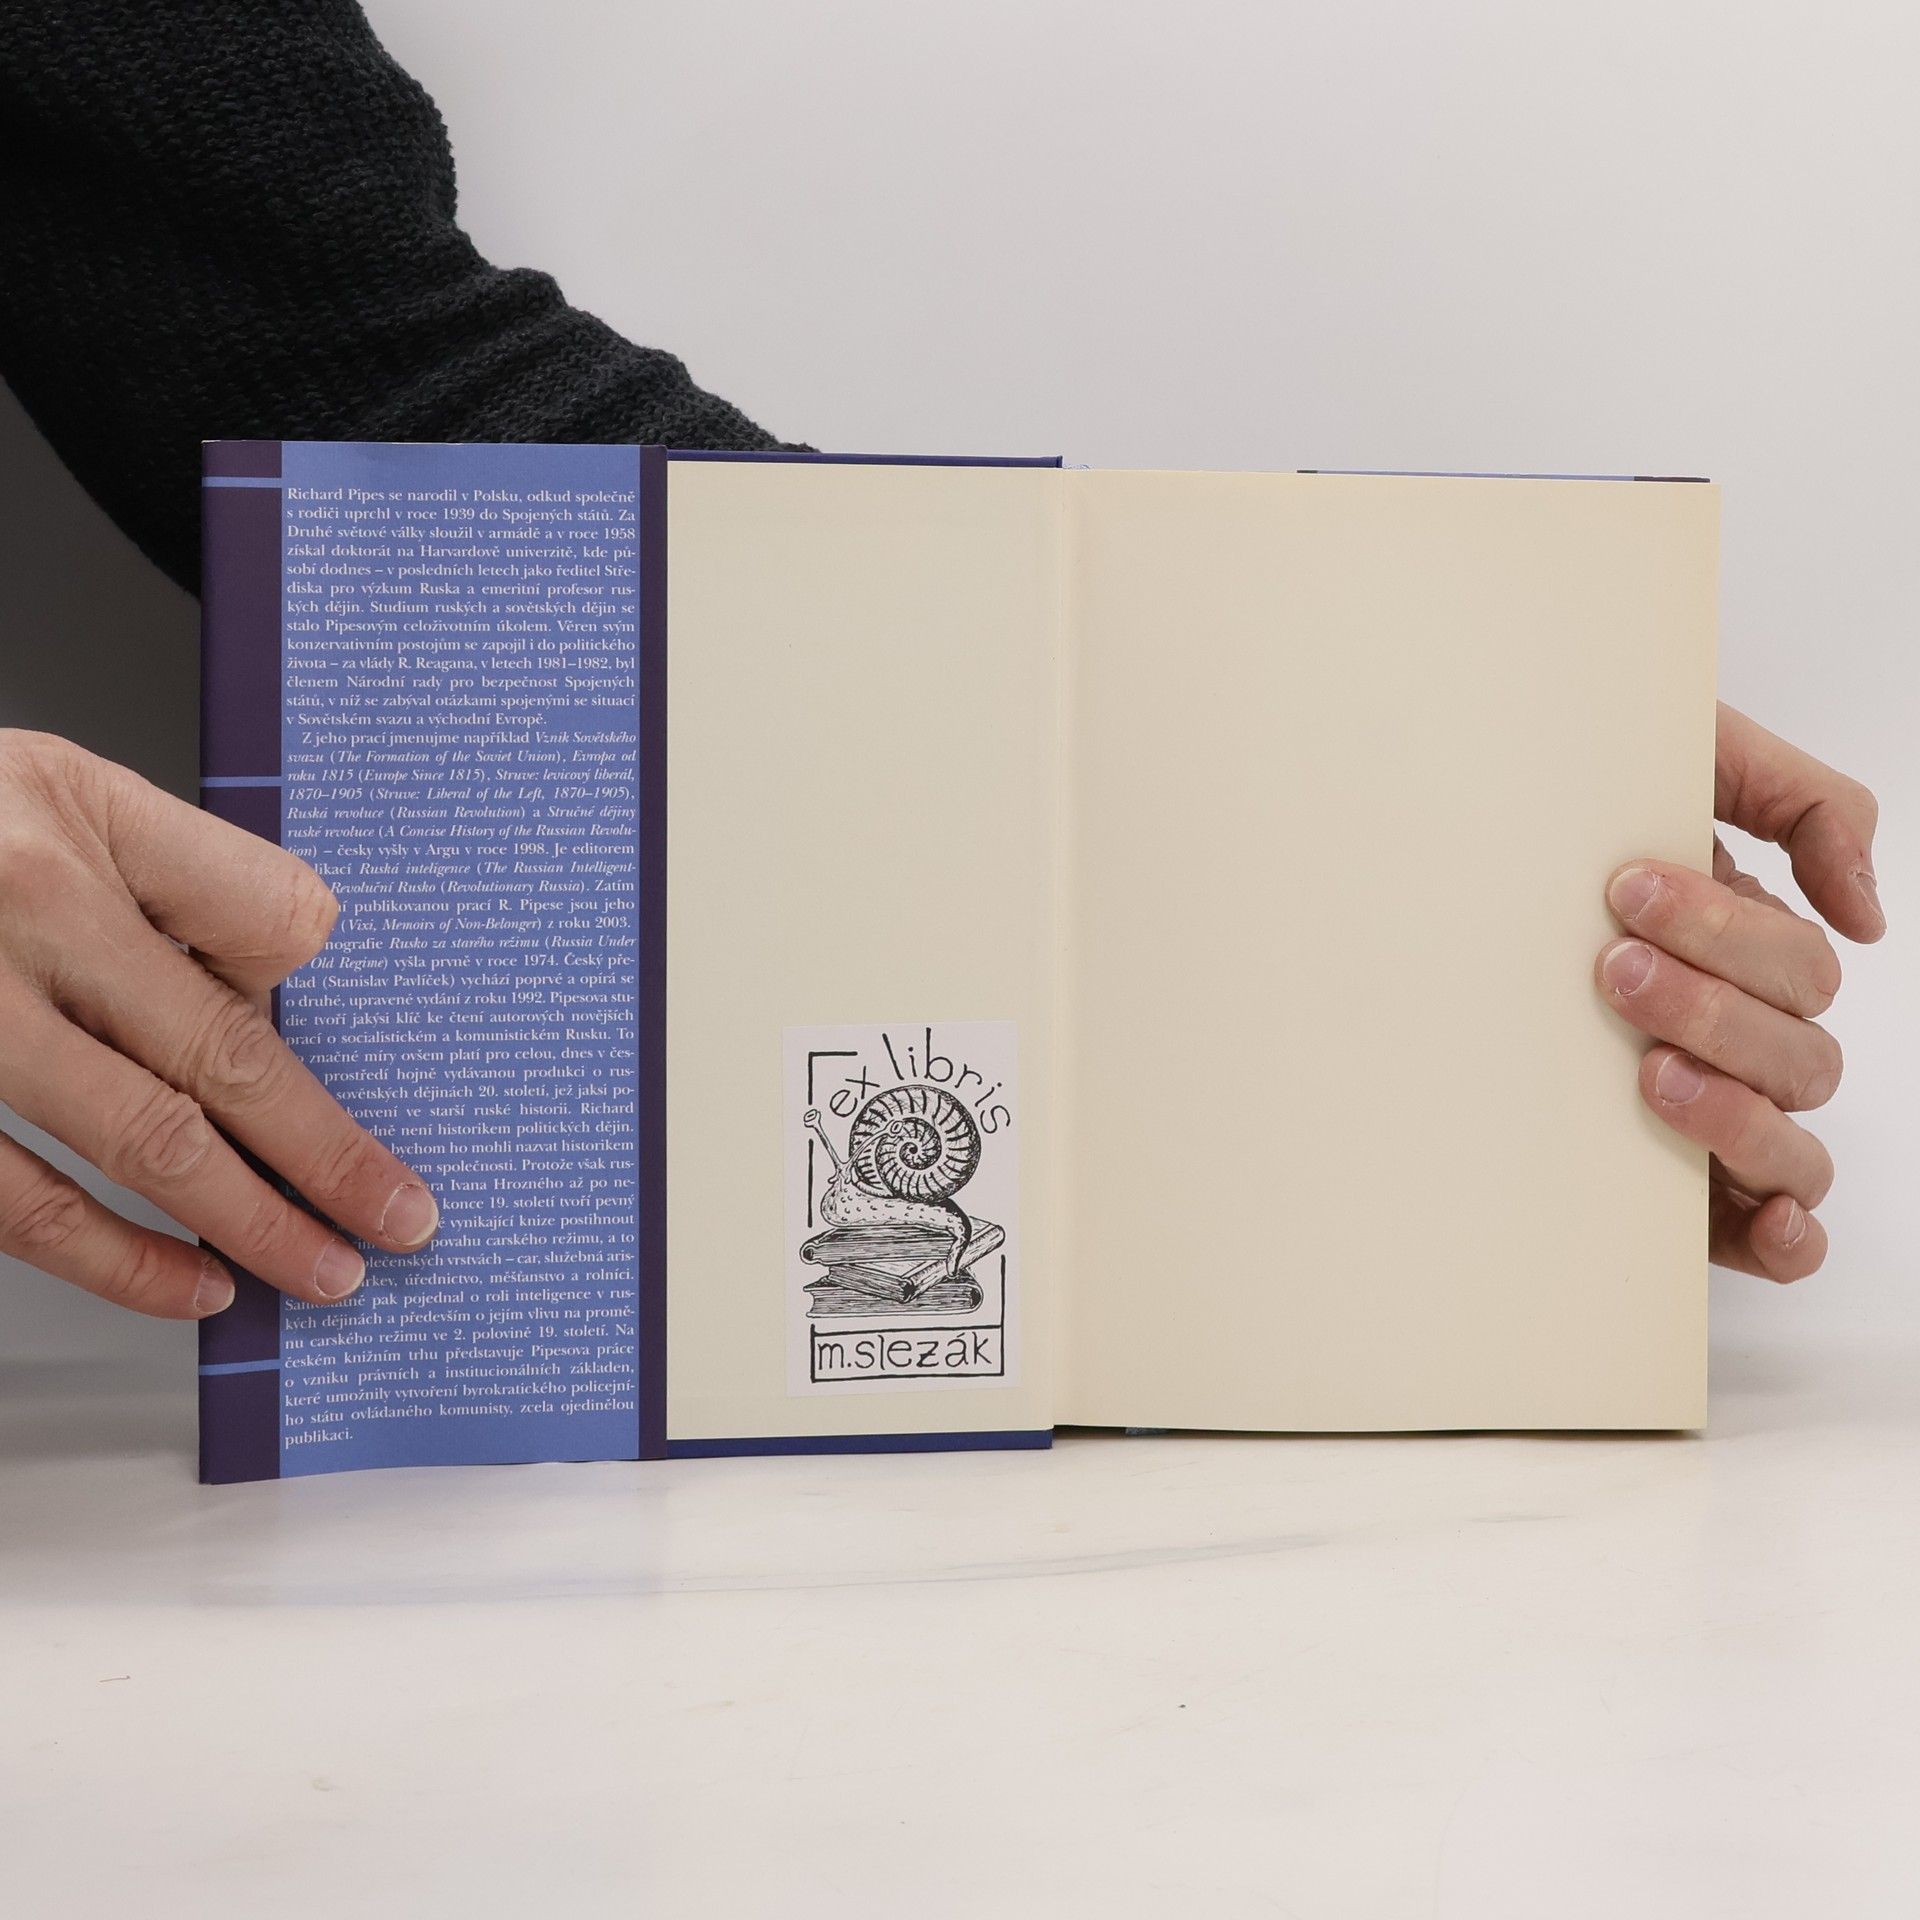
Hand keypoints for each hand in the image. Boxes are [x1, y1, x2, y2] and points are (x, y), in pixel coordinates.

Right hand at [0, 731, 436, 1317]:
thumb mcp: (56, 788)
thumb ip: (169, 870)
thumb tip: (275, 984)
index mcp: (77, 825)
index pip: (269, 913)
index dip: (316, 981)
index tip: (370, 1045)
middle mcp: (19, 918)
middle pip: (221, 1053)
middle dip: (329, 1152)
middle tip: (401, 1218)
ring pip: (138, 1141)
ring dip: (249, 1222)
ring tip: (323, 1270)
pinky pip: (18, 1203)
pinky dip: (116, 1259)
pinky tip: (188, 1282)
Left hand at [1596, 704, 1881, 1281]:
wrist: (1445, 853)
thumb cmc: (1562, 816)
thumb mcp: (1689, 761)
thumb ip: (1805, 803)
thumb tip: (1867, 916)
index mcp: (1748, 953)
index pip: (1798, 966)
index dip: (1727, 932)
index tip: (1621, 891)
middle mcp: (1743, 1036)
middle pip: (1798, 1052)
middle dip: (1711, 1006)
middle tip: (1613, 969)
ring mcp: (1720, 1113)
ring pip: (1792, 1142)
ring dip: (1732, 1111)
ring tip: (1649, 1075)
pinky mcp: (1686, 1191)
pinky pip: (1778, 1231)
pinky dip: (1785, 1232)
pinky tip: (1760, 1219)